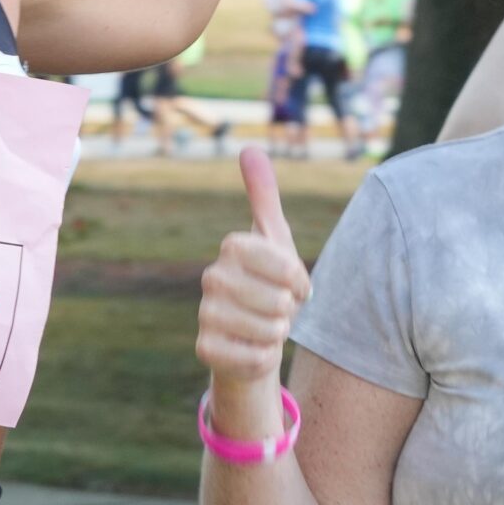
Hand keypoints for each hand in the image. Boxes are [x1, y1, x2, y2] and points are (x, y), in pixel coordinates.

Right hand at [196, 147, 310, 388]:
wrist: (253, 335)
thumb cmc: (269, 283)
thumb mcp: (274, 238)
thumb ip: (264, 195)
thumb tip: (249, 147)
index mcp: (232, 247)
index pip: (284, 264)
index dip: (298, 279)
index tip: (295, 284)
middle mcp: (212, 277)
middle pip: (278, 300)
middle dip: (289, 309)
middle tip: (278, 307)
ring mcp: (205, 314)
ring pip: (269, 330)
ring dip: (278, 333)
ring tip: (266, 326)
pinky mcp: (206, 349)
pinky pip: (255, 357)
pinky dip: (265, 356)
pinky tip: (254, 348)